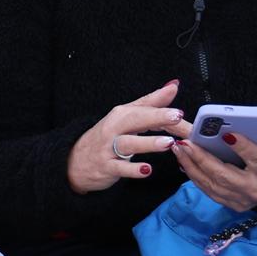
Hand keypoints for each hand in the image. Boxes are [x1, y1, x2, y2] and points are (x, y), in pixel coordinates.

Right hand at [66, 78, 187, 193]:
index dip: (162, 109)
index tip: (179, 110)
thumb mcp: (127, 117)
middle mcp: (114, 128)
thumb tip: (173, 85)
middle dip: (155, 117)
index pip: (143, 109)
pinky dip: (133, 170)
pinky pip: (120, 168)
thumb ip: (151, 102)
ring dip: (148, 143)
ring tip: (168, 143)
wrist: (77, 161)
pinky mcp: (106, 167)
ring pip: (128, 143)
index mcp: (121, 114)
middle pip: (134, 119)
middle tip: (176, 117)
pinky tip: (146, 170)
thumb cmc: (107, 136)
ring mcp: (109, 148)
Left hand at [174, 123, 256, 211]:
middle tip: (186, 142)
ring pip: (211, 184)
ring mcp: (241, 200)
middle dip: (201, 158)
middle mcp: (254, 190)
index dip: (242, 146)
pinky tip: (183, 161)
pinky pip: (208, 190)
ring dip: (191, 166)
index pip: (255, 159)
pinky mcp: (231, 204)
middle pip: (223, 175)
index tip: (227, 134)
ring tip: (179, 148)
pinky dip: (194, 175)